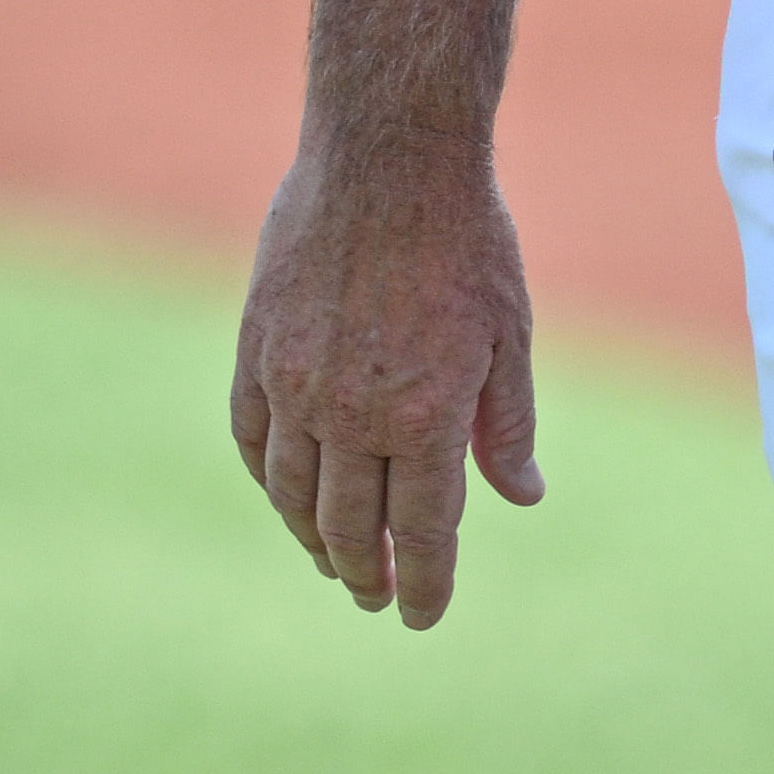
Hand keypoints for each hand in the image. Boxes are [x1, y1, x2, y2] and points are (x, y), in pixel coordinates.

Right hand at [227, 145, 543, 625]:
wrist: (389, 155)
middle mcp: (349, 412)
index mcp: (424, 415)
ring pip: (290, 492)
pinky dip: (267, 478)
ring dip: (312, 538)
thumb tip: (522, 497)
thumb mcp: (510, 333)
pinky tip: (285, 494)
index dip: (424, 584)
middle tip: (377, 598)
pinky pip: (251, 438)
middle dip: (366, 573)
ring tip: (334, 562)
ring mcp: (292, 383)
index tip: (423, 618)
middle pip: (348, 526)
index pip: (421, 532)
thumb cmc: (467, 240)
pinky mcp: (254, 350)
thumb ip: (508, 424)